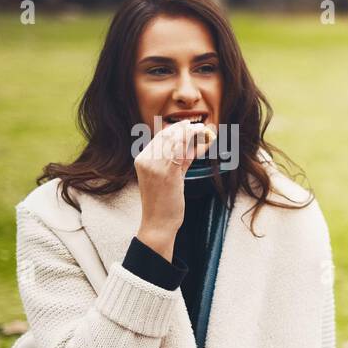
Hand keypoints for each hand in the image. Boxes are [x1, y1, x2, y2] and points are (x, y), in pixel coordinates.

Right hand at [134, 119, 213, 260]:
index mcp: (142, 159)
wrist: (158, 222)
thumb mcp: (170, 177)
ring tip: (205, 130)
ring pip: (176, 142)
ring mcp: (155, 166)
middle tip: (200, 126)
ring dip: (192, 133)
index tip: (188, 125)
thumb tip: (193, 148)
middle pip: (168, 136)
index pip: (160, 137)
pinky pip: (182, 153)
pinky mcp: (168, 173)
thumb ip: (179, 162)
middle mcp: (146, 160)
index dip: (176, 129)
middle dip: (184, 128)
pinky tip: (204, 139)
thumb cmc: (164, 202)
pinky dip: (194, 144)